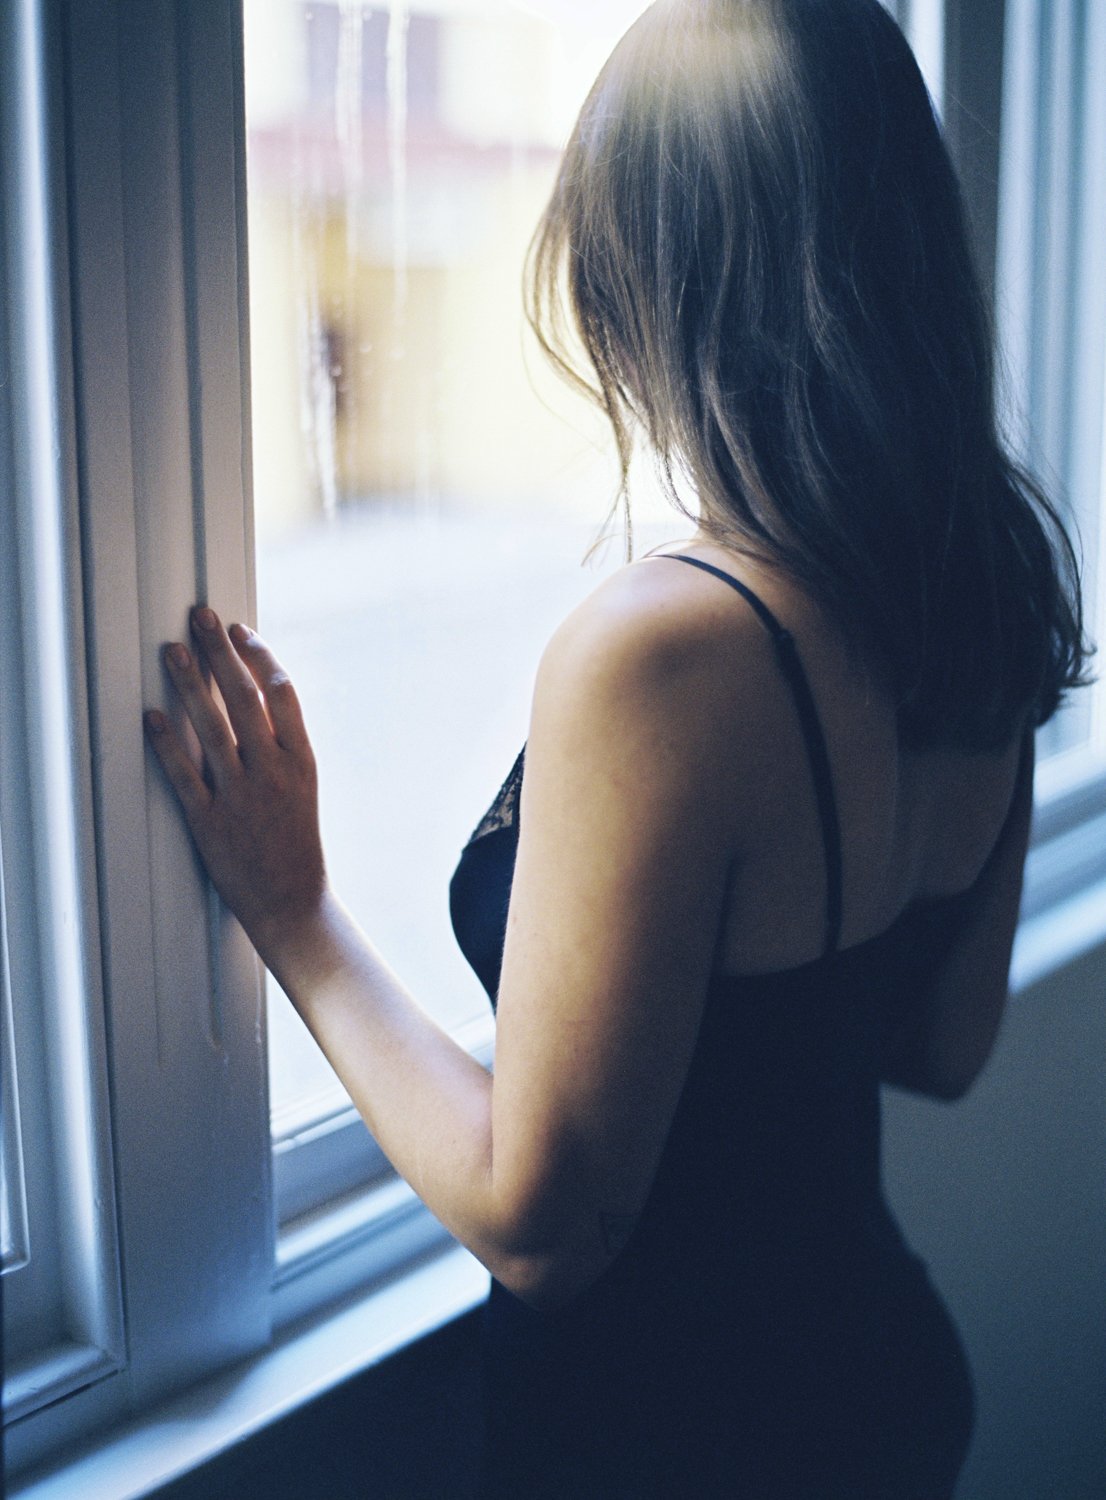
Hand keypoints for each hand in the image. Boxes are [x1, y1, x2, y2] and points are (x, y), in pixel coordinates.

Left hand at [144, 608, 326, 954]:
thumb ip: (282, 741)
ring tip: (172, 652)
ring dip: (189, 685)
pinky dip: (167, 744)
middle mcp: (273, 772)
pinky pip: (185, 776)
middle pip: (243, 698)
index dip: (258, 656)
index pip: (281, 693)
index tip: (239, 631)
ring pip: (211, 728)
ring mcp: (242, 797)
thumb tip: (256, 692)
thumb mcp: (303, 784)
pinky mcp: (211, 823)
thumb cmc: (296, 840)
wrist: (293, 901)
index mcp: (301, 760)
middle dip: (220, 653)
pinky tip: (151, 717)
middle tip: (200, 618)